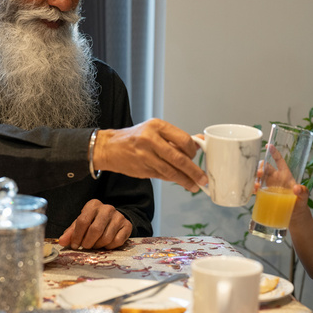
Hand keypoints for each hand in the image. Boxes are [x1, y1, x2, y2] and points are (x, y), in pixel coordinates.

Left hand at [58, 199, 132, 249]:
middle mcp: (107, 208)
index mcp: (93, 205)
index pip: (82, 221)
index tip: (75, 245)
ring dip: (98, 245)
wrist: (113, 219)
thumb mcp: (81, 224)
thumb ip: (71, 232)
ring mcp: (119, 216)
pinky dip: (110, 247)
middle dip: (88, 242)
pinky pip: (117, 241)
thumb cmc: (93, 221)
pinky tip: (106, 244)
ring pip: (106, 237)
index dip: (77, 236)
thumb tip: (62, 241)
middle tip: (86, 246)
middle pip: (95, 230)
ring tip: (96, 244)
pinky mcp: (127, 225)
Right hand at [92, 118, 206, 192]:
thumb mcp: (155, 130)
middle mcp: (151, 139)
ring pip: (171, 171)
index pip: (183, 139)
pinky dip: (174, 180)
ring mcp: (145, 155)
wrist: (109, 147)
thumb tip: (199, 142)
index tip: (196, 156)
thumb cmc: (136, 137)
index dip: (193, 151)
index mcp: (157, 126)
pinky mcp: (142, 169)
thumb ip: (176, 137)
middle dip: (194, 171)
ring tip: (195, 185)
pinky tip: (182, 183)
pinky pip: (162, 176)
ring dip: (185, 180)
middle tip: (203, 178)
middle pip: (178, 158)